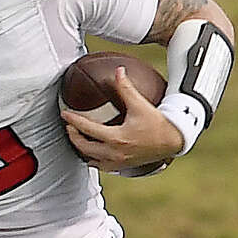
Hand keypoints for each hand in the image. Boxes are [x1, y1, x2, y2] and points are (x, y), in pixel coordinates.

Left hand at [62, 66, 181, 171]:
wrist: (173, 141)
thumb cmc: (158, 124)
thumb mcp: (140, 104)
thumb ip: (126, 88)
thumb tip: (118, 71)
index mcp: (116, 138)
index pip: (87, 129)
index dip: (73, 121)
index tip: (64, 114)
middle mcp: (114, 153)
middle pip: (83, 147)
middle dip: (73, 136)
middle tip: (69, 127)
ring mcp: (117, 163)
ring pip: (90, 159)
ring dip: (81, 149)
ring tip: (77, 138)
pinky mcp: (121, 167)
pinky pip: (100, 166)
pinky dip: (92, 158)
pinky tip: (91, 150)